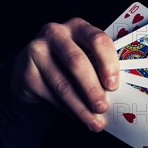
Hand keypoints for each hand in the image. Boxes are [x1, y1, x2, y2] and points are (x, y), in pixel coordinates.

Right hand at [10, 17, 119, 131]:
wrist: (33, 66)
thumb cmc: (69, 61)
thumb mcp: (86, 54)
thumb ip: (100, 66)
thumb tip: (119, 94)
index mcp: (78, 26)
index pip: (97, 40)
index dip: (108, 63)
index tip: (114, 85)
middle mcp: (56, 33)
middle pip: (77, 62)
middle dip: (92, 88)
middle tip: (102, 107)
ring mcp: (37, 51)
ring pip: (62, 84)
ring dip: (81, 107)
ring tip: (94, 121)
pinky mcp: (27, 72)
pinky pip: (51, 95)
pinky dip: (68, 109)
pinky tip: (78, 116)